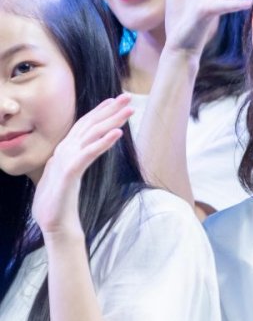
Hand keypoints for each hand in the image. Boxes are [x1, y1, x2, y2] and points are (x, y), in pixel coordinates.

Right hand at [32, 95, 133, 236]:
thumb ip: (73, 160)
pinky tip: (118, 133)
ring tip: (128, 109)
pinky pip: (89, 154)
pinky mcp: (70, 172)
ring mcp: (66, 160)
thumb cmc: (60, 201)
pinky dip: (103, 142)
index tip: (115, 100)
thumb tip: (81, 151)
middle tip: (127, 97)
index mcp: (65, 151)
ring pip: (91, 134)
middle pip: (90, 125)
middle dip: (109, 110)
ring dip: (111, 120)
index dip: (99, 111)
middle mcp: (65, 151)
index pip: (84, 126)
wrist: (55, 224)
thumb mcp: (67, 174)